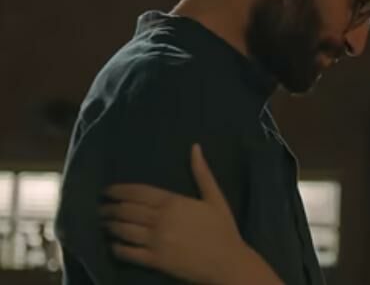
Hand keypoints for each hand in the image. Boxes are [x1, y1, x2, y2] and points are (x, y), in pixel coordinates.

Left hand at [100, 144, 247, 284]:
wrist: (227, 262)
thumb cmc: (222, 228)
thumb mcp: (215, 198)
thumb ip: (202, 173)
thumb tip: (195, 147)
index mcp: (173, 202)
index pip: (137, 192)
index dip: (118, 190)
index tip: (107, 191)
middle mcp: (160, 220)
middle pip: (126, 210)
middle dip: (109, 208)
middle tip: (102, 208)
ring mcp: (156, 241)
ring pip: (123, 230)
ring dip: (110, 226)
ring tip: (104, 224)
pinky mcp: (155, 261)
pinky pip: (128, 253)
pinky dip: (117, 248)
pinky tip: (113, 245)